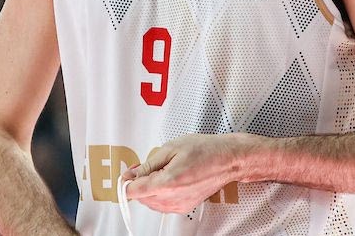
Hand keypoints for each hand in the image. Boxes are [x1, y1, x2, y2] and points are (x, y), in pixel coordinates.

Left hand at [120, 133, 253, 213]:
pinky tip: (169, 180)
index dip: (127, 182)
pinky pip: (163, 205)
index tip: (127, 175)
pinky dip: (160, 194)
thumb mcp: (170, 148)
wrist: (227, 160)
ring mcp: (179, 205)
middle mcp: (173, 198)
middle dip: (140, 183)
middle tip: (149, 166)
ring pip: (151, 203)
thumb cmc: (205, 150)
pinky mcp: (185, 207)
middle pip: (142, 198)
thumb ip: (148, 164)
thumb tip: (132, 173)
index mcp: (167, 182)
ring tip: (163, 171)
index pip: (134, 192)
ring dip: (150, 189)